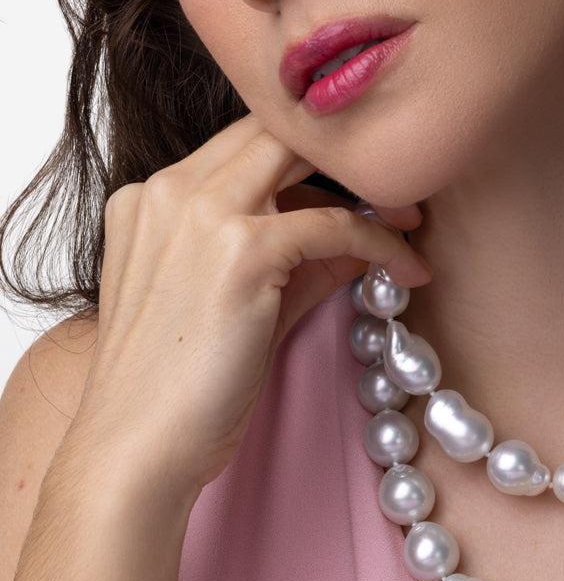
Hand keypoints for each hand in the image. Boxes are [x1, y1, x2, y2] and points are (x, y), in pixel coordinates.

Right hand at [71, 112, 430, 505]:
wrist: (135, 450)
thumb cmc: (175, 393)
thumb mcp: (241, 308)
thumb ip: (296, 265)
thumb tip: (358, 243)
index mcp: (150, 198)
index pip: (243, 143)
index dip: (309, 157)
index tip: (359, 187)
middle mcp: (169, 191)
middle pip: (273, 130)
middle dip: (340, 152)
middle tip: (398, 191)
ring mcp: (200, 214)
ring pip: (304, 157)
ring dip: (370, 189)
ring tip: (412, 225)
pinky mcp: (241, 252)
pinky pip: (335, 226)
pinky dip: (380, 243)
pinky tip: (408, 269)